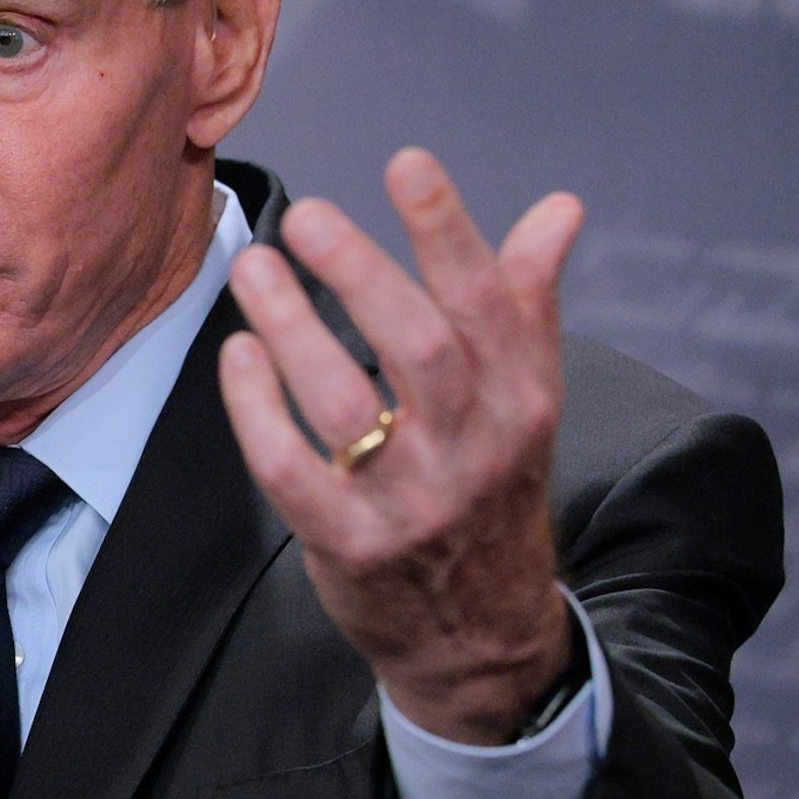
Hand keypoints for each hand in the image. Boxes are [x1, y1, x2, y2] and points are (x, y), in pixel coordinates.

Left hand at [217, 149, 582, 743]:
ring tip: (255, 269)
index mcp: (524, 402)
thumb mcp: (527, 403)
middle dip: (361, 272)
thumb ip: (527, 302)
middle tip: (307, 216)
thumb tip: (560, 207)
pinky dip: (257, 409)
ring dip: (293, 327)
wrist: (479, 636)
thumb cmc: (490, 492)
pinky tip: (238, 355)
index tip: (405, 162)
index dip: (447, 228)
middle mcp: (474, 450)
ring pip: (346, 403)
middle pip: (419, 345)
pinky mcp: (349, 546)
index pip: (489, 301)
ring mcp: (411, 503)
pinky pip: (291, 468)